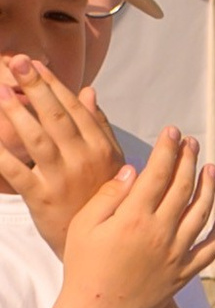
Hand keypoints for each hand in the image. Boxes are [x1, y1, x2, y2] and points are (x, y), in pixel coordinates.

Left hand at [0, 59, 118, 252]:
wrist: (101, 245)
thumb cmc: (104, 198)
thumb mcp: (111, 160)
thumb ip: (99, 125)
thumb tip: (88, 93)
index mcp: (100, 147)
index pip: (74, 108)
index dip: (53, 84)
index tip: (36, 64)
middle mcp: (83, 159)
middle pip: (56, 116)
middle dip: (36, 87)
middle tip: (18, 62)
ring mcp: (62, 178)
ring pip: (36, 139)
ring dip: (17, 113)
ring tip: (2, 91)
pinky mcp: (41, 198)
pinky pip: (16, 171)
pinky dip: (1, 154)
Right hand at [58, 130, 214, 307]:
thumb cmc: (83, 268)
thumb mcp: (84, 226)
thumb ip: (109, 195)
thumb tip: (134, 171)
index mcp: (134, 217)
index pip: (157, 173)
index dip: (167, 149)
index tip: (173, 132)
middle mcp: (161, 232)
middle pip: (183, 187)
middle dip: (190, 161)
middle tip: (193, 142)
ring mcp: (177, 253)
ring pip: (201, 213)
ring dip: (209, 188)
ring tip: (212, 168)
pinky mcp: (184, 273)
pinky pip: (210, 250)